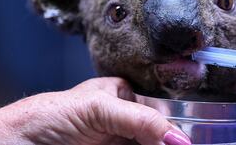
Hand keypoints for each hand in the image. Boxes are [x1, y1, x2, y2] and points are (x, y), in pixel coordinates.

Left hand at [0, 77, 190, 144]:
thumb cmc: (50, 116)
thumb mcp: (99, 108)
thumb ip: (141, 119)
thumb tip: (177, 136)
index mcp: (123, 95)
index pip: (159, 108)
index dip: (174, 124)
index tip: (185, 140)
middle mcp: (124, 119)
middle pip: (157, 132)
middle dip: (169, 142)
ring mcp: (118, 141)